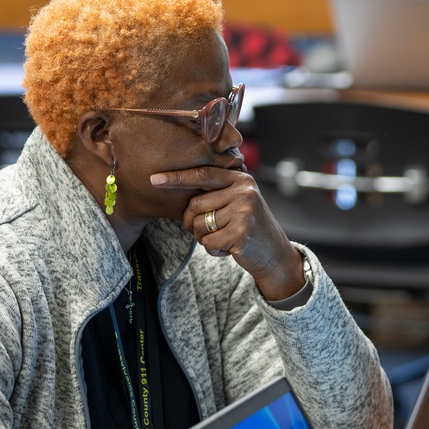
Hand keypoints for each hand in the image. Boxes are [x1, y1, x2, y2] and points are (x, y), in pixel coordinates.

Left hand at [151, 167, 304, 300]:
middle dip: (193, 222)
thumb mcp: (238, 201)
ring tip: (224, 238)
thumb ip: (217, 191)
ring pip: (199, 225)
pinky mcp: (242, 233)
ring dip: (204, 238)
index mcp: (241, 179)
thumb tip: (175, 184)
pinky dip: (213, 250)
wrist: (274, 254)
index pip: (203, 174)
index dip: (177, 178)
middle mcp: (244, 191)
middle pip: (196, 204)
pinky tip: (229, 248)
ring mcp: (244, 211)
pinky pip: (208, 242)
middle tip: (208, 231)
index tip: (154, 179)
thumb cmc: (249, 227)